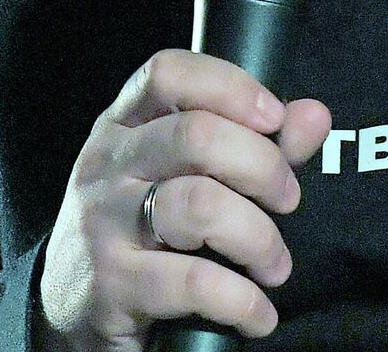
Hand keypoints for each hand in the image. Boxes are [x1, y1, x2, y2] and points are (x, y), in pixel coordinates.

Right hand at [37, 49, 331, 350]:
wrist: (73, 314)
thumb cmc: (146, 231)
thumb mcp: (188, 176)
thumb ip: (256, 144)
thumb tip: (315, 115)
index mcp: (123, 125)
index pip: (169, 73)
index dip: (231, 86)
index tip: (276, 117)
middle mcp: (106, 164)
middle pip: (197, 136)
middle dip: (264, 167)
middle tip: (288, 200)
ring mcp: (102, 223)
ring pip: (199, 205)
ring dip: (259, 237)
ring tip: (276, 266)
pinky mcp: (109, 285)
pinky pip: (192, 281)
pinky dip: (242, 300)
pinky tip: (258, 314)